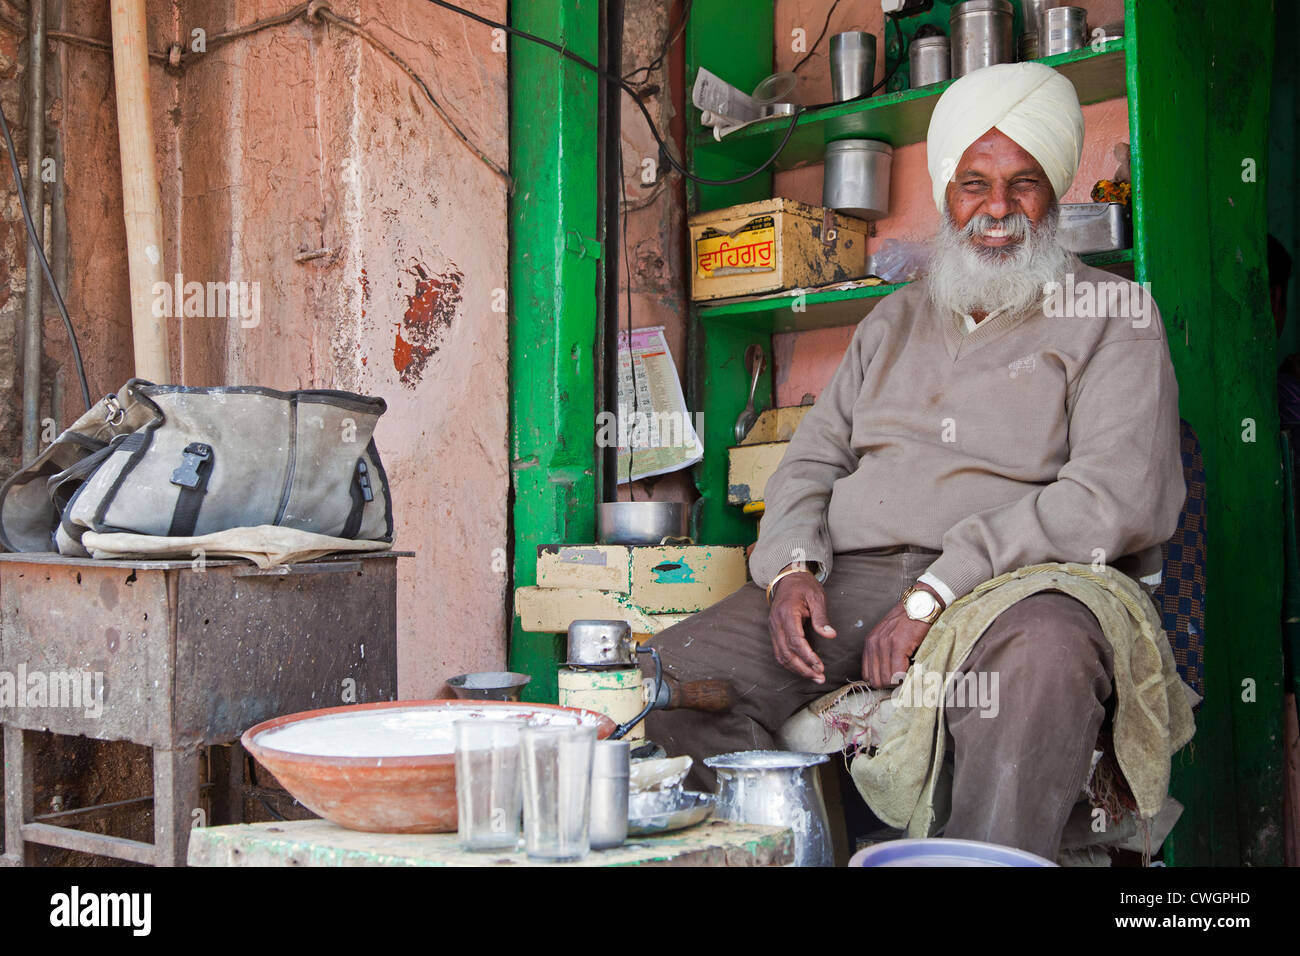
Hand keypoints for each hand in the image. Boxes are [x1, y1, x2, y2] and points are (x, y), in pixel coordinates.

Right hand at [767, 568, 835, 683]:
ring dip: (796, 669)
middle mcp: (776, 623)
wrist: (788, 578)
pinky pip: (779, 652)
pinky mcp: (774, 632)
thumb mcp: (817, 597)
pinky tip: (803, 669)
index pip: (795, 641)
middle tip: (819, 677)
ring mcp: (773, 628)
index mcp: (787, 613)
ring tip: (814, 677)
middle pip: (786, 653)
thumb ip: (821, 617)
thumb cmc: (804, 587)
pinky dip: (790, 664)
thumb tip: (830, 635)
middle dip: (803, 668)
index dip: (807, 656)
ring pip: (780, 656)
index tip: (820, 666)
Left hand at [861, 584, 943, 687]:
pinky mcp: (898, 644)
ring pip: (886, 679)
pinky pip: (897, 672)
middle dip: (890, 684)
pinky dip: (905, 676)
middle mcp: (873, 643)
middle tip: (903, 678)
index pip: (867, 675)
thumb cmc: (909, 621)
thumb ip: (885, 654)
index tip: (894, 679)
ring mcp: (884, 644)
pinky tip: (912, 668)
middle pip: (876, 680)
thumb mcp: (889, 636)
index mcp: (870, 643)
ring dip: (899, 681)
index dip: (882, 681)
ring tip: (909, 672)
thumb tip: (888, 678)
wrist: (921, 603)